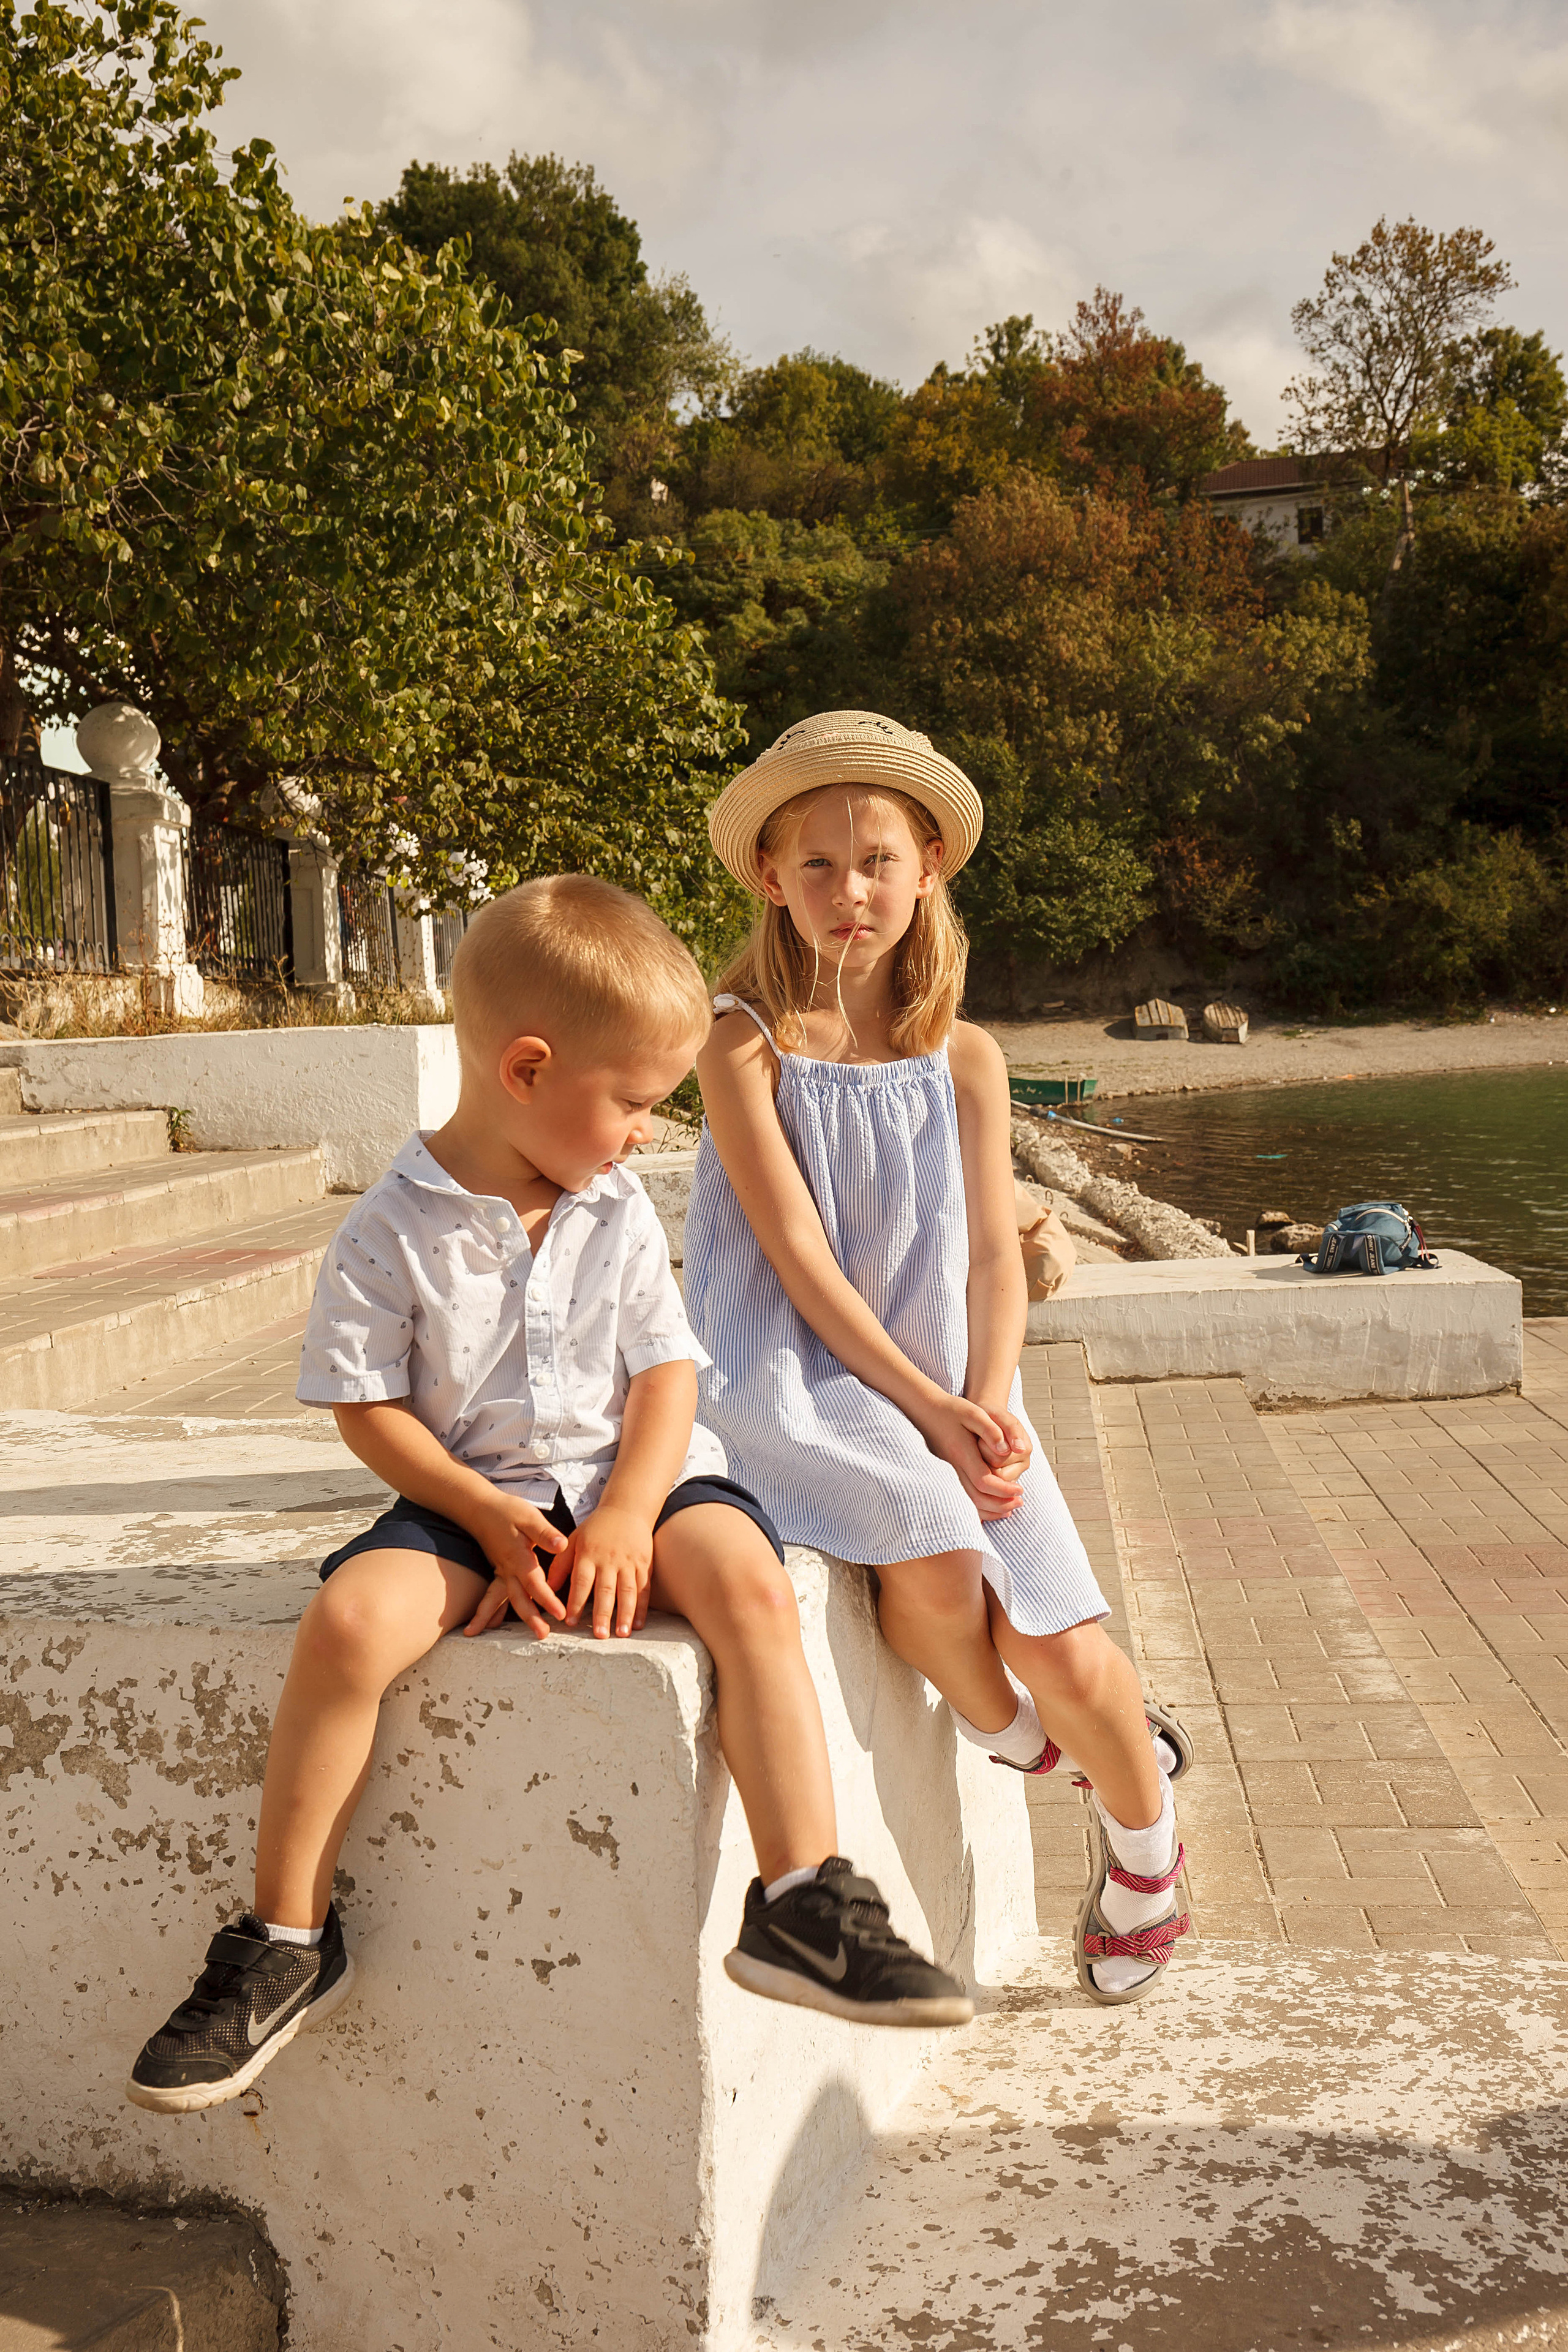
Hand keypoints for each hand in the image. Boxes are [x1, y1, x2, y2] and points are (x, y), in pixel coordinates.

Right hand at [462, 1494, 571, 1638]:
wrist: (480, 1508)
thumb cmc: (507, 1511)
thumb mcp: (529, 1516)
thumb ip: (545, 1533)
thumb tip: (561, 1545)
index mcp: (519, 1558)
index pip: (536, 1584)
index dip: (548, 1600)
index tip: (560, 1614)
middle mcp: (508, 1569)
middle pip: (519, 1599)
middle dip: (530, 1619)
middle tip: (542, 1635)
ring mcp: (501, 1571)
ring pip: (503, 1599)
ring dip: (505, 1619)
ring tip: (506, 1634)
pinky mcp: (499, 1570)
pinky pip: (495, 1594)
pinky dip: (492, 1610)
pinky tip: (491, 1624)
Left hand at [547, 1502, 654, 1638]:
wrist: (626, 1509)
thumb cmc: (596, 1529)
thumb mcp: (573, 1540)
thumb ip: (560, 1565)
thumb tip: (547, 1590)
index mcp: (588, 1553)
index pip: (581, 1581)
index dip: (576, 1602)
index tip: (571, 1622)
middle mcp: (609, 1559)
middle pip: (606, 1590)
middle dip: (602, 1614)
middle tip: (599, 1635)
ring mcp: (628, 1562)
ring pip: (627, 1591)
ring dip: (625, 1614)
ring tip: (621, 1634)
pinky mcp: (644, 1563)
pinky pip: (643, 1588)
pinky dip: (642, 1607)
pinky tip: (637, 1624)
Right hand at [915, 1394, 1027, 1521]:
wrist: (927, 1410)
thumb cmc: (953, 1410)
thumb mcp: (974, 1412)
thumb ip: (991, 1431)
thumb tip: (1005, 1450)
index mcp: (961, 1453)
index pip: (984, 1481)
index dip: (1004, 1490)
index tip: (1021, 1490)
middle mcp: (953, 1467)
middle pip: (976, 1497)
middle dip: (1000, 1504)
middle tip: (1020, 1501)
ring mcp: (948, 1472)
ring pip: (968, 1501)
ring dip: (990, 1509)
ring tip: (1010, 1508)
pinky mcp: (947, 1473)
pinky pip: (962, 1497)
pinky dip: (978, 1507)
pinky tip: (992, 1506)